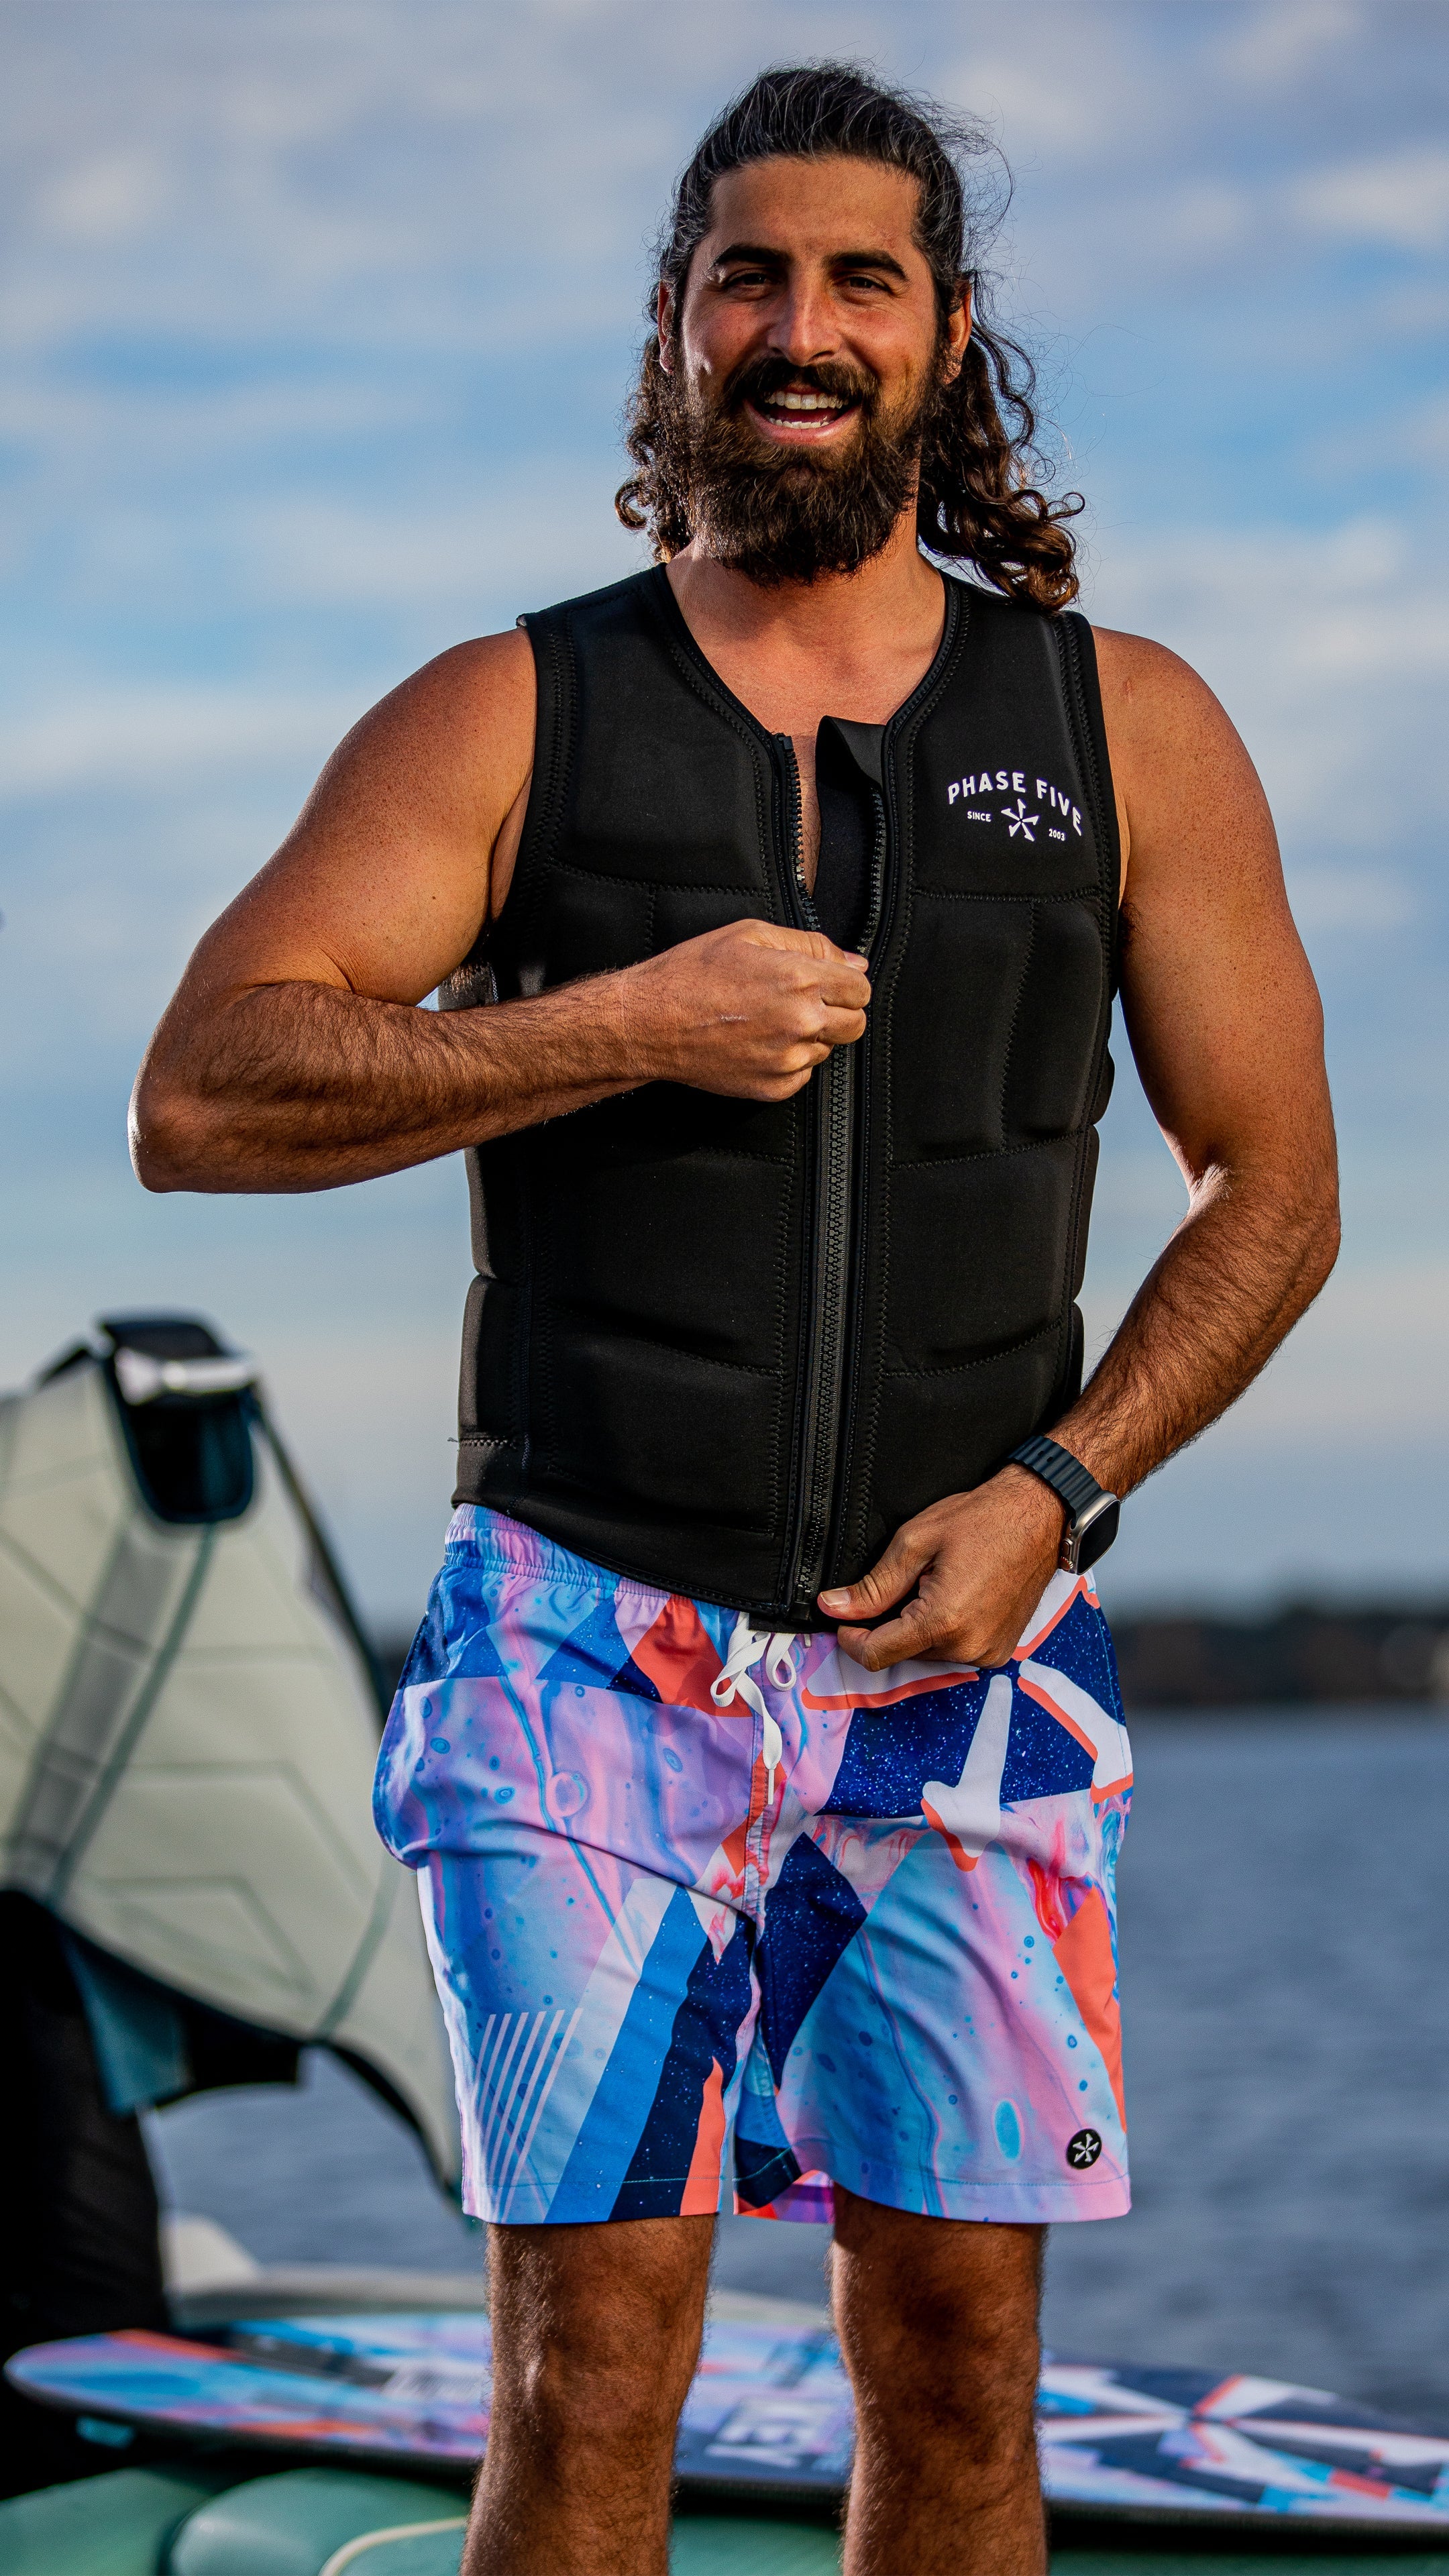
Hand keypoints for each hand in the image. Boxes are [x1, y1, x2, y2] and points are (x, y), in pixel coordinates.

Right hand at [617, 919, 869, 1101]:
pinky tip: (759, 1043)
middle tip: (803, 1002)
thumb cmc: (692, 974)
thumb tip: (853, 963)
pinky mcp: (773, 1086)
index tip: (829, 984)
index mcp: (800, 979)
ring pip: (827, 1050)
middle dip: (837, 1012)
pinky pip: (802, 1074)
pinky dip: (789, 1061)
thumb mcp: (750, 935)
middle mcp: (801, 1021)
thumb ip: (810, 944)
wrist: (651, 1022)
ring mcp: (788, 1059)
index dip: (846, 984)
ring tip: (769, 1020)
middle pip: (855, 1024)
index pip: (861, 989)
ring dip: (810, 1037)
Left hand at [818, 1469, 1065, 1670]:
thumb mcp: (915, 1542)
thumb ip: (873, 1585)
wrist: (1040, 1516)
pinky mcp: (999, 1651)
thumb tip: (834, 1606)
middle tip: (904, 1582)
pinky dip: (944, 1632)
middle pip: (901, 1654)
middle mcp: (968, 1648)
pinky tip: (954, 1597)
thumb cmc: (984, 1520)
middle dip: (889, 1626)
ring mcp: (988, 1653)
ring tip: (934, 1584)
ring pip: (927, 1654)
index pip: (876, 1655)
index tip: (844, 1618)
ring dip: (918, 1628)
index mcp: (943, 1622)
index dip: (851, 1638)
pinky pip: (955, 1652)